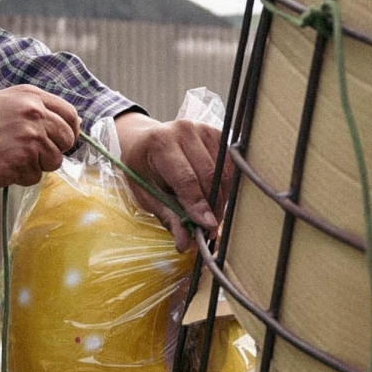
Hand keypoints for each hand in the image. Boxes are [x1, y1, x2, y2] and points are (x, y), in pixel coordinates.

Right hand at [0, 85, 80, 190]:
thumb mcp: (2, 102)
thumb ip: (33, 108)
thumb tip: (66, 123)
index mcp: (30, 96)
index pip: (69, 113)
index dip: (70, 130)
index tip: (64, 141)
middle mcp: (34, 113)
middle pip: (66, 139)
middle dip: (55, 150)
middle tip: (34, 155)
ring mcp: (30, 137)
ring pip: (53, 161)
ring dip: (36, 166)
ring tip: (12, 159)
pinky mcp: (23, 161)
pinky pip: (35, 176)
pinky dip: (21, 177)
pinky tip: (3, 167)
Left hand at [115, 112, 224, 250]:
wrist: (144, 140)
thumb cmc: (142, 168)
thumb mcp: (146, 193)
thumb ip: (167, 216)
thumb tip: (185, 243)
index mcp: (159, 143)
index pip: (186, 179)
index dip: (199, 205)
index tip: (208, 226)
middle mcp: (183, 130)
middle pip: (209, 174)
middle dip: (213, 206)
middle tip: (211, 229)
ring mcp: (202, 128)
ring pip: (223, 171)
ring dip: (221, 197)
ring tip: (211, 213)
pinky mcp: (216, 132)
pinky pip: (229, 164)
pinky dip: (225, 184)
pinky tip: (215, 195)